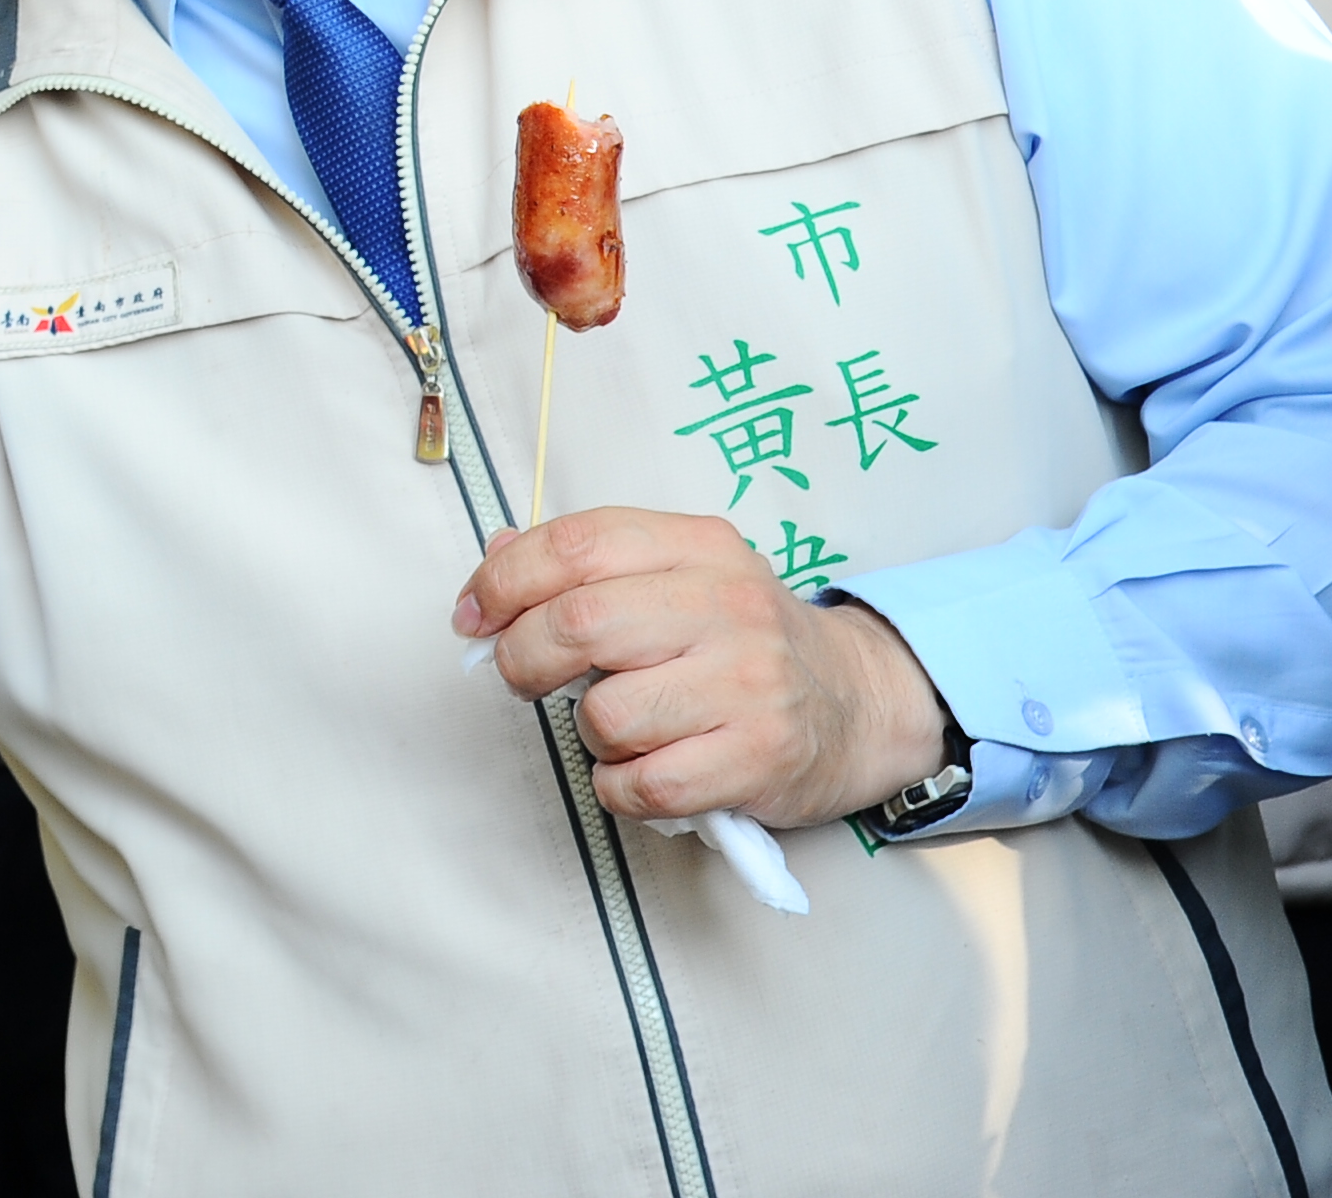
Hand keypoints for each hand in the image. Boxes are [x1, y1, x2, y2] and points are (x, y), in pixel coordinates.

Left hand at [454, 509, 949, 829]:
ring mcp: (749, 684)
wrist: (858, 703)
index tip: (473, 616)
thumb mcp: (678, 574)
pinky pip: (644, 785)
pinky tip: (645, 768)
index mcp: (699, 545)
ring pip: (606, 715)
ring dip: (587, 733)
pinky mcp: (760, 758)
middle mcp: (729, 606)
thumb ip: (588, 565)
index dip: (502, 581)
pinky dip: (621, 786)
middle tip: (522, 676)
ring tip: (620, 725)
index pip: (574, 545)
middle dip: (523, 658)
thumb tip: (493, 563)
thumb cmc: (740, 640)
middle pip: (580, 625)